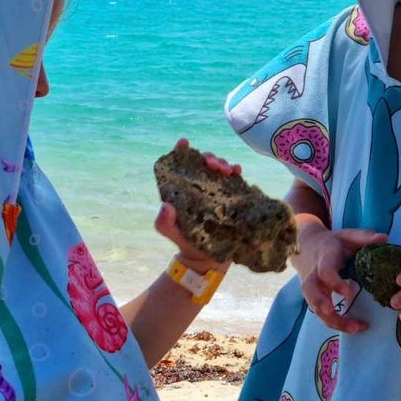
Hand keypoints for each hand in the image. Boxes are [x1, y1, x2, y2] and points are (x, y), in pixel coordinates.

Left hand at [153, 139, 240, 273]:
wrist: (206, 258)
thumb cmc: (184, 242)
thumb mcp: (169, 232)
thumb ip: (164, 221)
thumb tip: (165, 206)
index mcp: (182, 190)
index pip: (181, 166)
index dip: (181, 151)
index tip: (184, 142)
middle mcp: (199, 187)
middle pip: (203, 163)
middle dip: (209, 157)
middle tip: (213, 164)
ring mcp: (215, 191)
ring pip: (219, 168)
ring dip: (223, 163)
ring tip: (225, 170)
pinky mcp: (229, 197)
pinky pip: (234, 180)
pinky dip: (235, 171)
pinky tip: (237, 171)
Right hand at [294, 225, 385, 333]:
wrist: (308, 246)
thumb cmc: (333, 243)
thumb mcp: (347, 236)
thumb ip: (364, 237)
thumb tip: (384, 239)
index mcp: (324, 258)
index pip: (325, 272)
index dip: (335, 283)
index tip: (349, 294)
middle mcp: (314, 275)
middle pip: (312, 294)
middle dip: (322, 306)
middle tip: (336, 316)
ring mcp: (311, 289)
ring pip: (315, 308)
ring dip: (332, 321)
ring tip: (355, 329)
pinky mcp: (314, 298)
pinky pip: (321, 314)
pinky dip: (335, 324)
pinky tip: (354, 328)